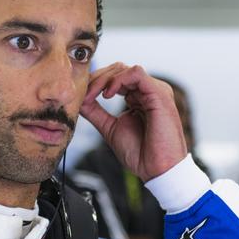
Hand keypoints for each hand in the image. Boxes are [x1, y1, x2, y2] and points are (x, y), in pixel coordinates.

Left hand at [80, 63, 186, 181]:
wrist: (157, 169)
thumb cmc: (140, 153)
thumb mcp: (110, 128)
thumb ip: (96, 112)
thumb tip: (80, 100)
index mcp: (138, 98)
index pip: (114, 78)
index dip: (95, 83)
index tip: (82, 98)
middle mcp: (147, 92)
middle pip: (118, 69)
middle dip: (96, 79)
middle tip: (85, 95)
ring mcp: (154, 91)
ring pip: (124, 69)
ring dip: (103, 79)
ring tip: (93, 95)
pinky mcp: (159, 93)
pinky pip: (136, 73)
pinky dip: (117, 80)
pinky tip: (108, 95)